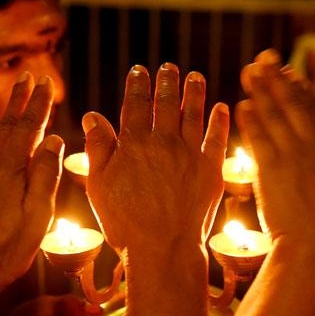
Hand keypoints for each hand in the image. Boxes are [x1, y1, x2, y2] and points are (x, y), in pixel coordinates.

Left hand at [0, 74, 62, 312]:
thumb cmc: (8, 248)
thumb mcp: (38, 213)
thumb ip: (45, 174)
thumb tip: (53, 139)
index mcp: (12, 168)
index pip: (30, 128)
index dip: (39, 105)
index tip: (47, 84)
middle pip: (7, 127)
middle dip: (19, 102)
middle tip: (26, 78)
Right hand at [82, 63, 228, 253]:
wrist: (163, 249)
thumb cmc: (125, 223)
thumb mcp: (99, 186)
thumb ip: (98, 148)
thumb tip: (92, 116)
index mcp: (133, 144)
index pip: (135, 105)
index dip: (137, 85)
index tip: (139, 70)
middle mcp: (163, 142)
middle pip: (165, 103)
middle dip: (166, 81)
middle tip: (169, 66)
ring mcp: (190, 154)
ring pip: (193, 114)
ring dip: (194, 92)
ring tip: (195, 76)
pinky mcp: (211, 170)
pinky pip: (217, 139)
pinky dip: (220, 121)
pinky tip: (222, 107)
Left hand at [237, 51, 314, 258]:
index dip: (302, 90)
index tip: (290, 73)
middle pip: (293, 106)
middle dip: (278, 81)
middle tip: (263, 60)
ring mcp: (294, 157)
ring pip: (274, 117)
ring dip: (261, 92)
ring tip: (248, 73)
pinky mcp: (272, 170)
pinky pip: (259, 139)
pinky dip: (250, 121)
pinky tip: (241, 106)